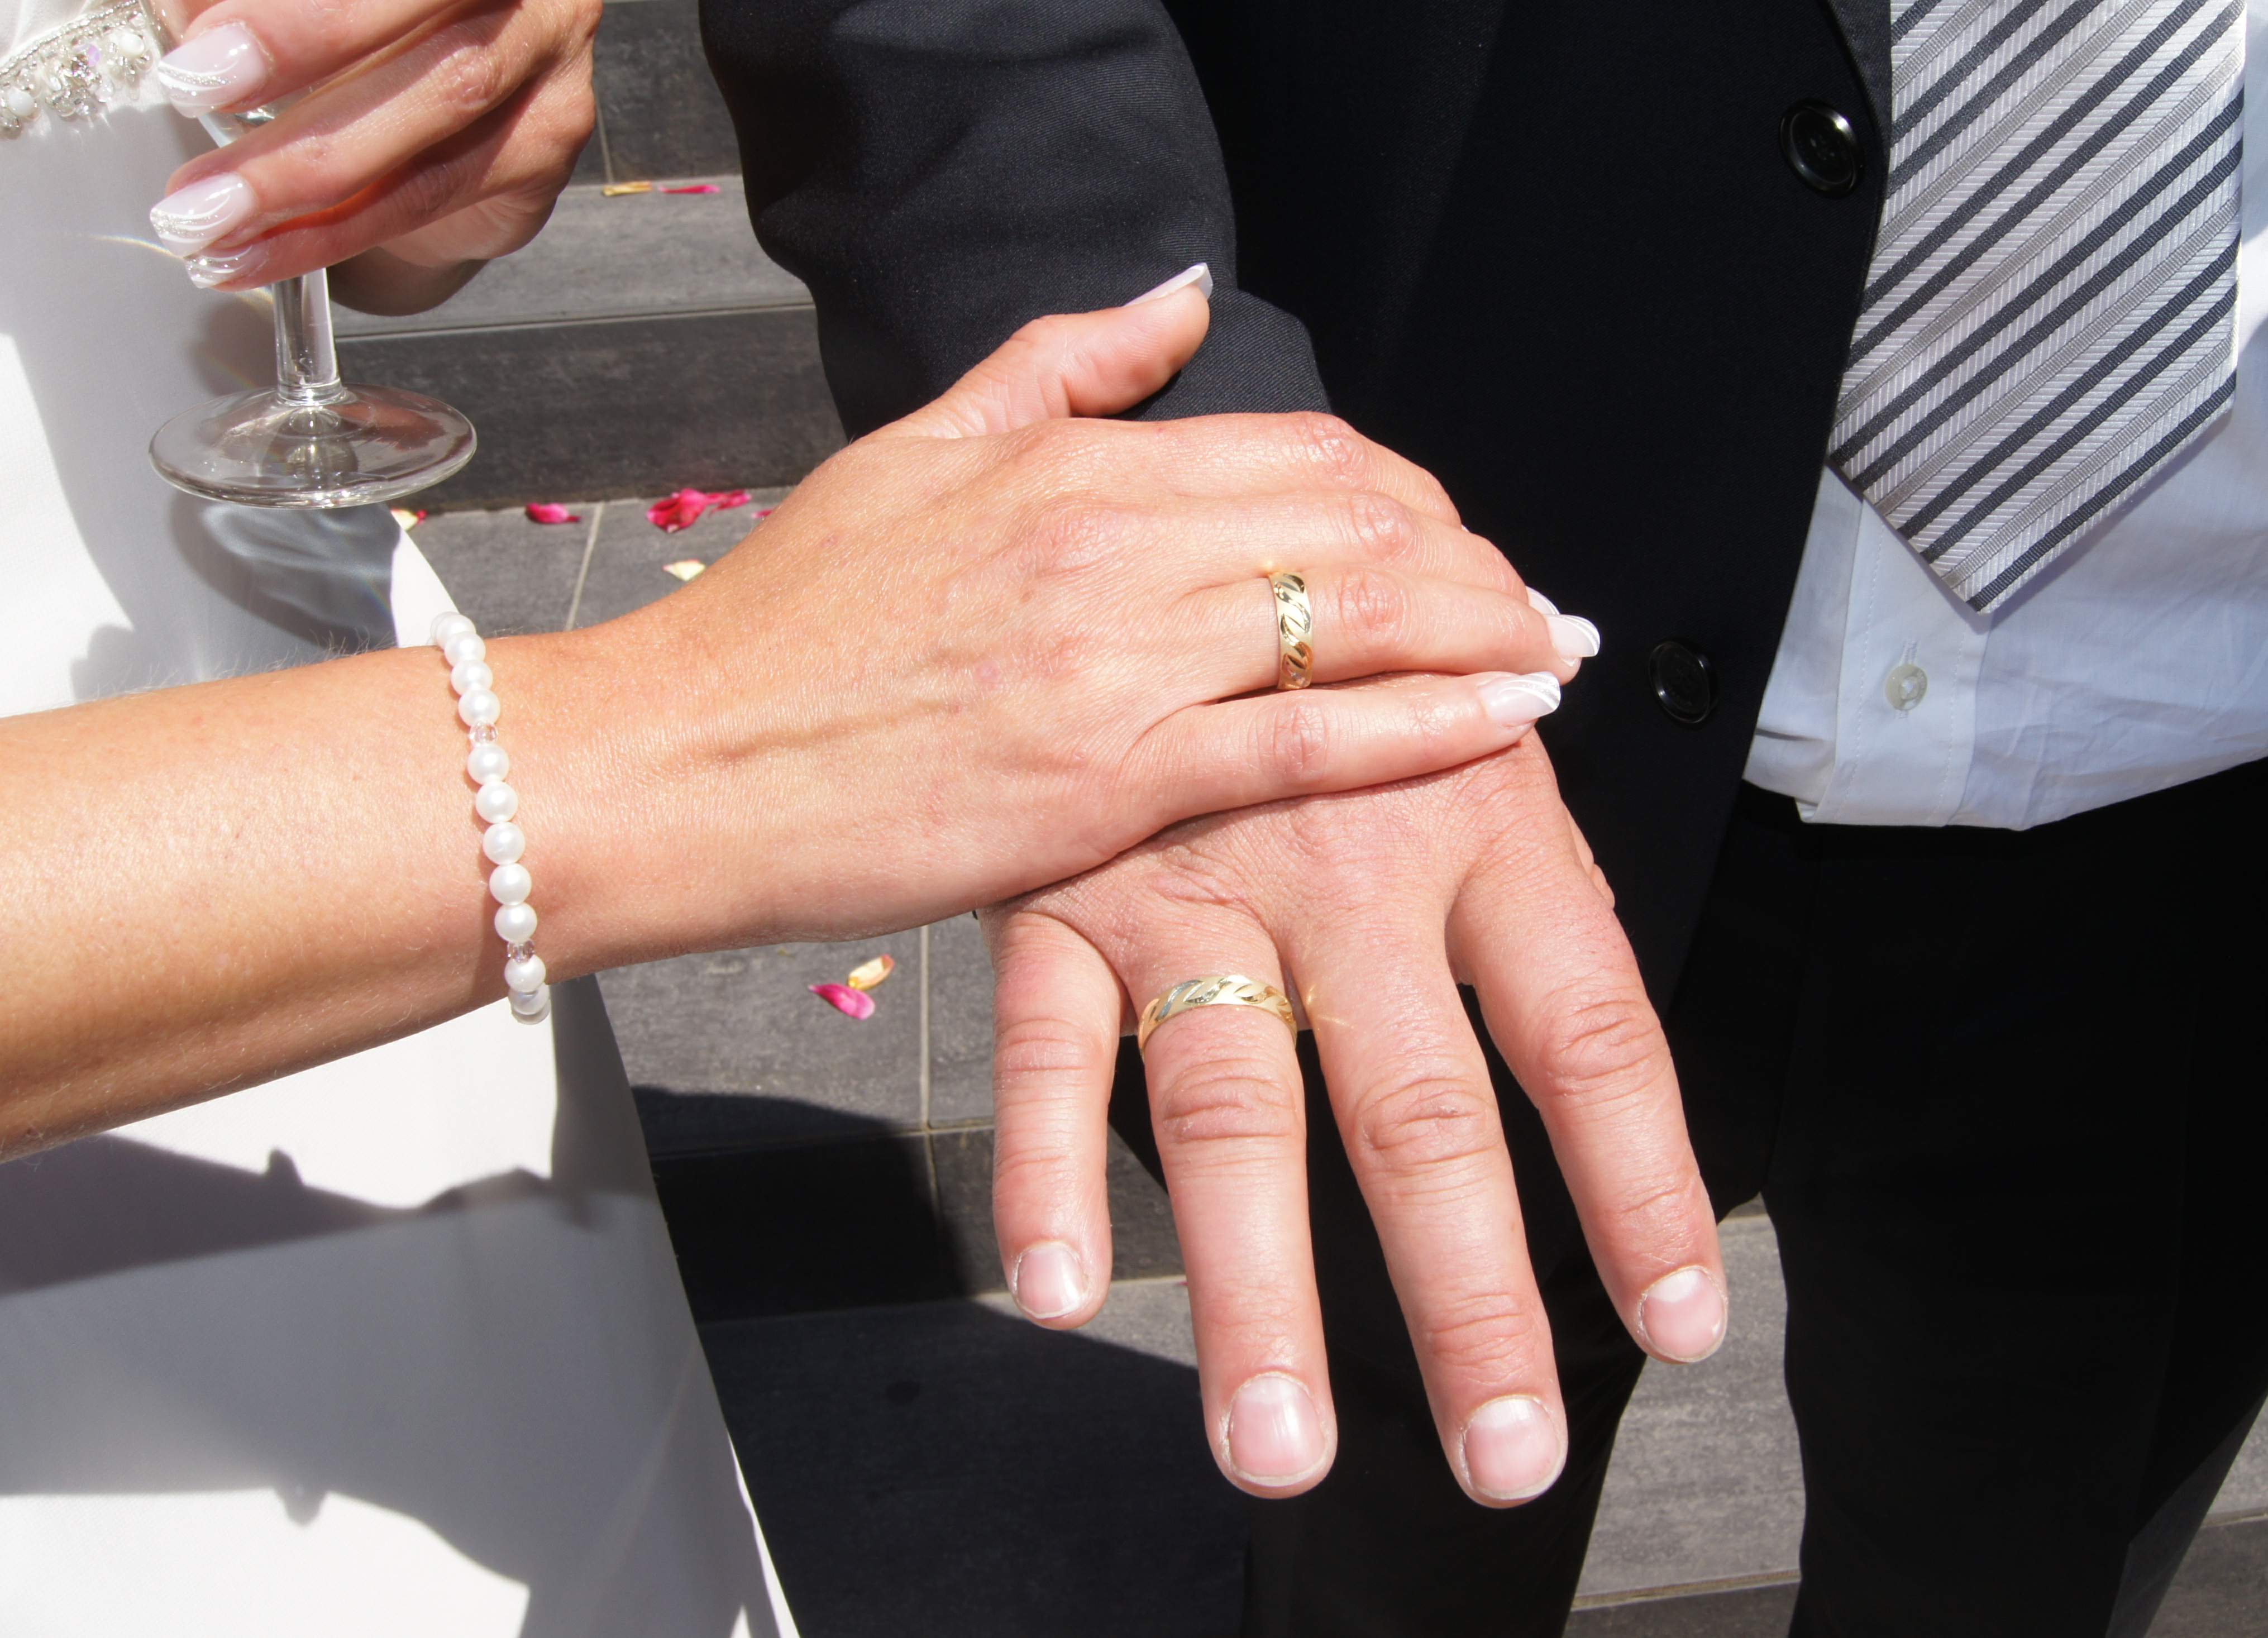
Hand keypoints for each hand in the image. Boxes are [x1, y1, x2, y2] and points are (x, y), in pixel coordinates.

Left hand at [143, 0, 598, 301]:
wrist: (449, 107)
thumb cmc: (376, 26)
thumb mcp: (312, 2)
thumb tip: (180, 19)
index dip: (299, 15)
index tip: (196, 46)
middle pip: (426, 20)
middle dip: (300, 57)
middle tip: (192, 96)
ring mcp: (550, 63)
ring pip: (436, 114)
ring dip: (306, 175)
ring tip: (207, 217)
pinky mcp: (544, 143)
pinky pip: (434, 194)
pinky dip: (335, 230)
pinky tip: (259, 251)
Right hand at [549, 275, 1595, 962]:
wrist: (676, 765)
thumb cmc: (787, 628)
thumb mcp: (915, 449)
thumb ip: (1060, 364)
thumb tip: (1177, 291)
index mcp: (1072, 469)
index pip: (1301, 448)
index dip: (1407, 489)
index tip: (1452, 532)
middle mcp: (1114, 549)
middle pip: (1358, 521)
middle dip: (1471, 558)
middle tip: (1530, 598)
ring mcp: (1118, 665)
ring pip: (1356, 616)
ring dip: (1484, 628)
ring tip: (1552, 650)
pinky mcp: (1110, 783)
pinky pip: (1308, 738)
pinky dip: (1427, 721)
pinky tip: (1508, 713)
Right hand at [981, 736, 1724, 1505]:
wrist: (1176, 527)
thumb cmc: (1350, 659)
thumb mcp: (1465, 724)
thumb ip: (1531, 876)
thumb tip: (1615, 1045)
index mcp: (1483, 815)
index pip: (1591, 1030)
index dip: (1641, 1185)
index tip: (1678, 1326)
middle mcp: (1350, 855)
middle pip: (1421, 1107)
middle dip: (1465, 1294)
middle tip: (1503, 1454)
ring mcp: (1197, 874)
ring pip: (1232, 1103)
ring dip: (1255, 1288)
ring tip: (1276, 1441)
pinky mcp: (1064, 888)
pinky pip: (1047, 1041)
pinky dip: (1047, 1165)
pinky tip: (1061, 1286)